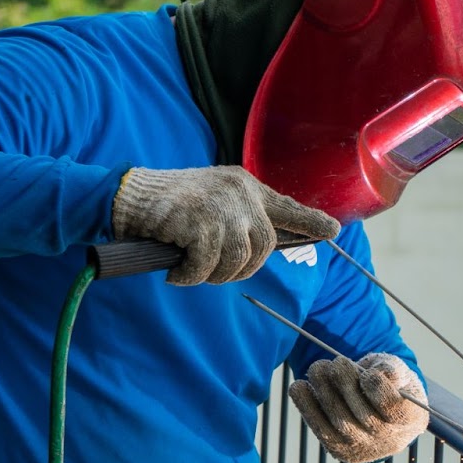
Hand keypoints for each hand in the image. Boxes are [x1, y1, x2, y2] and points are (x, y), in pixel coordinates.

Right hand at [111, 166, 339, 284]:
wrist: (129, 196)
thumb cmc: (169, 207)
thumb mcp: (213, 203)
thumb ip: (240, 219)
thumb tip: (262, 248)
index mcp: (246, 186)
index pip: (286, 206)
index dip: (310, 221)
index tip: (333, 230)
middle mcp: (240, 192)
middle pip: (263, 248)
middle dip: (240, 269)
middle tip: (211, 271)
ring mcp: (223, 207)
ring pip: (237, 261)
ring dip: (213, 274)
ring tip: (190, 268)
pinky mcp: (202, 223)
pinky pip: (207, 267)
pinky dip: (190, 276)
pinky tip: (176, 271)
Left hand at [289, 353, 429, 462]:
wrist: (380, 414)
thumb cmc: (391, 386)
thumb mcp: (398, 372)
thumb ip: (393, 369)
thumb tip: (384, 373)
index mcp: (410, 420)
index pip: (392, 407)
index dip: (377, 388)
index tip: (368, 373)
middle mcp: (388, 441)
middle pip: (362, 415)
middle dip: (346, 384)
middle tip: (338, 362)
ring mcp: (362, 449)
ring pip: (339, 422)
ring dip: (324, 391)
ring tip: (318, 367)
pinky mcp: (338, 449)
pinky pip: (319, 428)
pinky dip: (306, 406)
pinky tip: (299, 386)